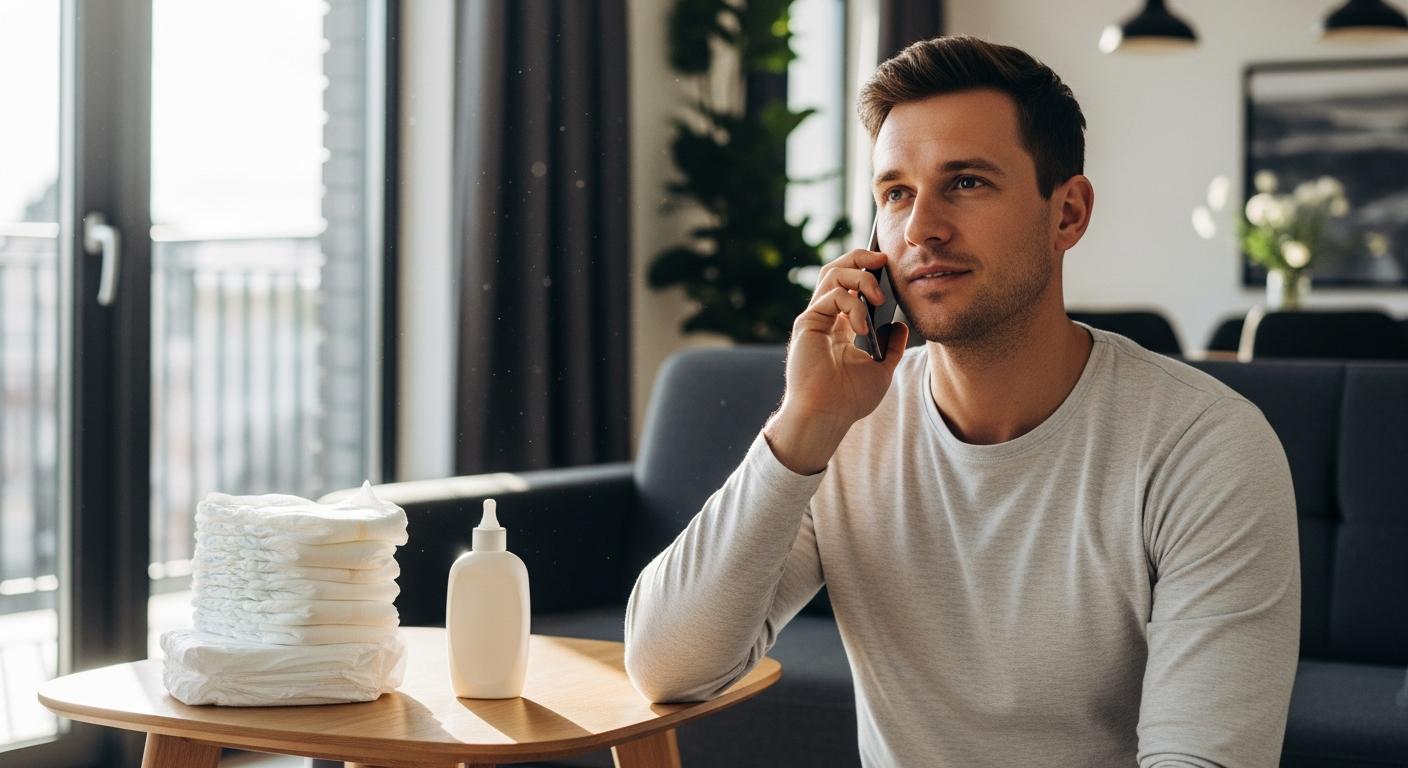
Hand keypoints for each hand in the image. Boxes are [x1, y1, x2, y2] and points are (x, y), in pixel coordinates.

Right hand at [764, 248, 909, 474]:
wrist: (827, 417)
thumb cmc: (849, 400)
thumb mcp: (881, 369)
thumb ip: (890, 347)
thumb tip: (901, 325)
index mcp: (840, 326)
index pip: (850, 284)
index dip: (868, 270)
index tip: (890, 268)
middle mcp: (825, 317)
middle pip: (836, 269)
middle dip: (860, 257)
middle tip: (883, 259)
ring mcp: (815, 318)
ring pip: (831, 274)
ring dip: (860, 276)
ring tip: (878, 296)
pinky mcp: (808, 323)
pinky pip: (831, 297)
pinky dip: (853, 305)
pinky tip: (863, 327)